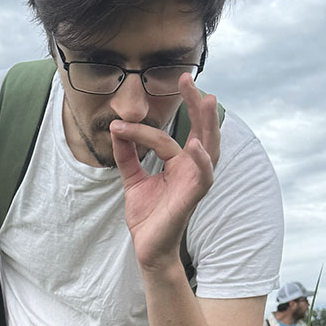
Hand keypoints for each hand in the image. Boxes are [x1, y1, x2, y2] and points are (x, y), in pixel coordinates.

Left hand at [110, 74, 219, 270]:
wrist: (147, 248)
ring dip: (208, 124)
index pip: (164, 138)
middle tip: (187, 77)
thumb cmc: (147, 216)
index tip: (116, 125)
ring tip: (207, 100)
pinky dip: (202, 161)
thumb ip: (126, 155)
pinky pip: (203, 176)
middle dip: (195, 105)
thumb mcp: (132, 180)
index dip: (140, 131)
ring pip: (209, 147)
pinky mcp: (193, 197)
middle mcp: (191, 169)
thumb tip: (115, 127)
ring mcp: (195, 181)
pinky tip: (196, 147)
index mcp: (178, 164)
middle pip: (199, 131)